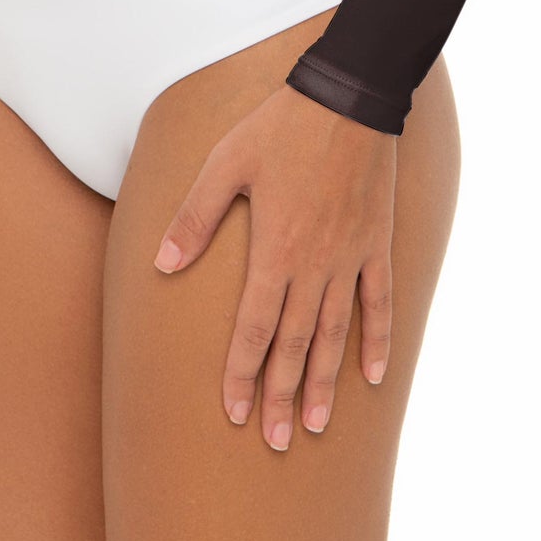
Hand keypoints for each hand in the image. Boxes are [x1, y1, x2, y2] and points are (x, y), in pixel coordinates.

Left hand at [153, 82, 396, 450]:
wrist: (348, 98)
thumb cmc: (280, 127)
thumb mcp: (225, 163)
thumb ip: (195, 218)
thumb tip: (162, 265)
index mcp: (274, 250)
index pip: (254, 330)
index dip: (242, 375)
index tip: (235, 413)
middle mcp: (313, 265)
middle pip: (294, 345)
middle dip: (282, 396)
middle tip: (277, 442)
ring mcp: (349, 258)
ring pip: (335, 335)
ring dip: (324, 382)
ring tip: (316, 425)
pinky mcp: (375, 245)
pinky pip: (378, 303)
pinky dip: (377, 340)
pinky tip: (373, 376)